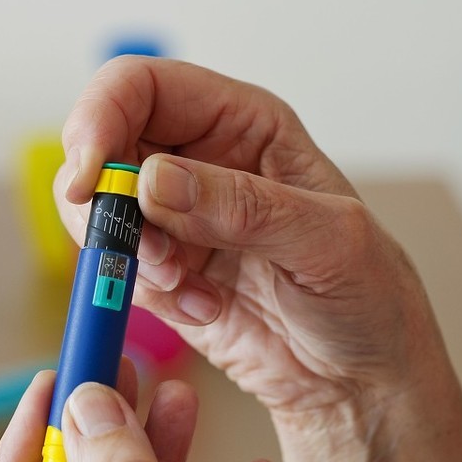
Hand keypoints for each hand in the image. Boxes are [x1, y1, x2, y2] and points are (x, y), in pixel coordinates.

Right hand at [56, 56, 455, 414]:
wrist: (362, 376)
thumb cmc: (370, 293)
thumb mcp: (327, 242)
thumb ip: (244, 207)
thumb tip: (154, 179)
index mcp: (246, 123)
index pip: (143, 85)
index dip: (100, 117)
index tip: (91, 180)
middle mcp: (204, 159)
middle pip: (102, 145)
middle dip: (109, 203)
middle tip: (150, 254)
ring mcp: (181, 216)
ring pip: (98, 210)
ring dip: (127, 255)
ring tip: (188, 287)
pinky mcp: (167, 272)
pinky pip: (117, 268)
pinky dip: (145, 295)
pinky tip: (205, 309)